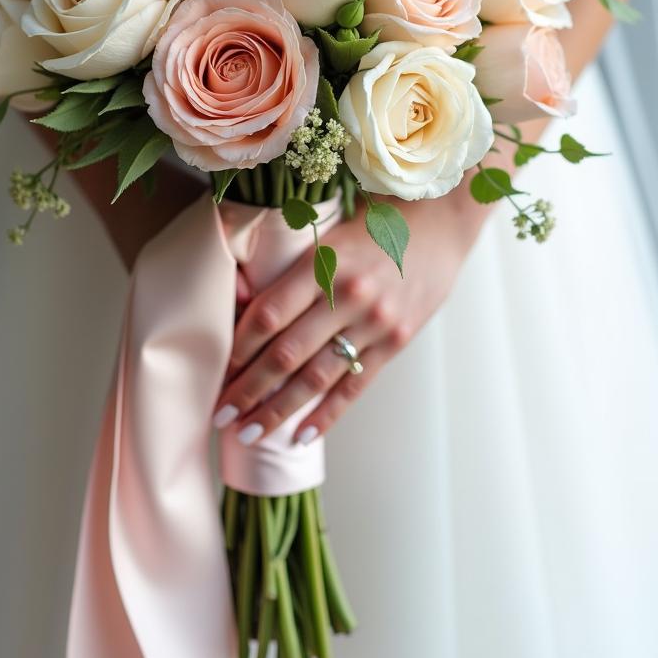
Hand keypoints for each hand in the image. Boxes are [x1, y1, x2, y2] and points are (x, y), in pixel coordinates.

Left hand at [213, 187, 485, 445]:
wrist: (440, 222)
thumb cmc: (373, 223)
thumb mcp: (326, 232)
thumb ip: (288, 268)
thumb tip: (238, 300)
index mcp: (322, 263)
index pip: (269, 315)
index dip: (238, 347)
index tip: (217, 370)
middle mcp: (348, 296)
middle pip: (286, 353)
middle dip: (248, 389)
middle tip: (220, 415)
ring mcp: (374, 322)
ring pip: (317, 377)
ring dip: (278, 410)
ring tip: (250, 433)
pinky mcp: (396, 342)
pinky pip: (355, 386)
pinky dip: (327, 415)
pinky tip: (301, 436)